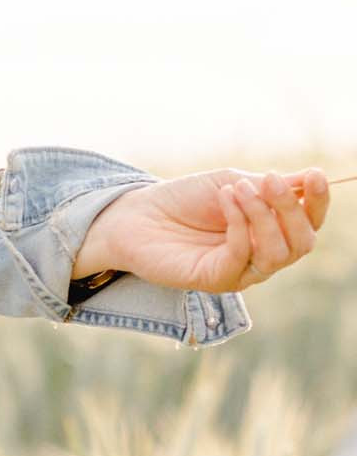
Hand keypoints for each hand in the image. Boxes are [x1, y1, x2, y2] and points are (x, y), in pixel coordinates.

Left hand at [75, 169, 328, 295]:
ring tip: (238, 188)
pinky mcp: (217, 280)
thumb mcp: (231, 181)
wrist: (138, 215)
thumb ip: (269, 185)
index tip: (316, 175)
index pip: (309, 223)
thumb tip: (313, 177)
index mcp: (271, 230)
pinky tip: (225, 199)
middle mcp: (262, 254)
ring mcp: (241, 271)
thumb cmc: (185, 198)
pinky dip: (239, 223)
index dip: (318, 202)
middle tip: (269, 180)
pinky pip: (242, 256)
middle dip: (290, 208)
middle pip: (301, 242)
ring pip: (277, 253)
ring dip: (263, 216)